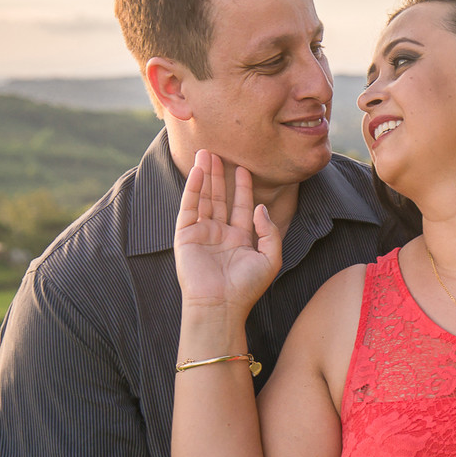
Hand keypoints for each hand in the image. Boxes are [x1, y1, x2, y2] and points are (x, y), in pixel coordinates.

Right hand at [173, 150, 281, 316]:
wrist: (221, 304)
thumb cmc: (247, 287)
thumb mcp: (270, 257)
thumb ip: (269, 231)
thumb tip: (260, 207)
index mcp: (240, 239)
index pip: (240, 206)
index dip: (243, 187)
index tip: (245, 168)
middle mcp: (220, 234)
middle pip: (220, 198)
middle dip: (220, 176)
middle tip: (220, 152)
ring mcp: (202, 233)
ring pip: (203, 198)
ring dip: (205, 176)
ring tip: (206, 154)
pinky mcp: (185, 235)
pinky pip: (189, 206)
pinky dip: (192, 188)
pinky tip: (197, 172)